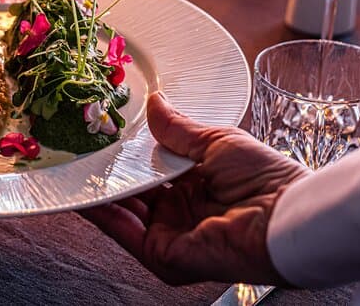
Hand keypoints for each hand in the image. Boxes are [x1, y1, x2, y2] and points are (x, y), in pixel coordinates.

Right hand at [80, 92, 308, 285]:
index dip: (128, 155)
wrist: (286, 215)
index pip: (151, 171)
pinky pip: (125, 232)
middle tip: (80, 148)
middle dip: (107, 172)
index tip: (104, 135)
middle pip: (132, 192)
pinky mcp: (164, 255)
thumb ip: (179, 129)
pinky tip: (86, 192)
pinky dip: (102, 213)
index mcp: (195, 187)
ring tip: (73, 166)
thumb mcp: (216, 142)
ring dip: (98, 190)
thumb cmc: (266, 178)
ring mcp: (170, 235)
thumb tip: (156, 102)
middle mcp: (180, 214)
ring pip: (122, 212)